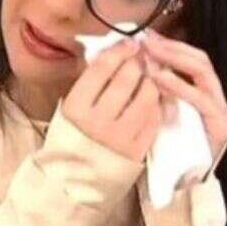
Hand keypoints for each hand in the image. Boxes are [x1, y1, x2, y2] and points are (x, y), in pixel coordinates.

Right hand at [61, 38, 162, 161]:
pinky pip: (154, 118)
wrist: (74, 181)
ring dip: (150, 82)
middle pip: (127, 78)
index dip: (119, 50)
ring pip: (147, 96)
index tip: (129, 43)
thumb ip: (89, 82)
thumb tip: (111, 51)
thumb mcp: (70, 108)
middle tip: (140, 59)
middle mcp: (98, 121)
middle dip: (137, 63)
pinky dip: (156, 104)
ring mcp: (120, 137)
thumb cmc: (72, 138)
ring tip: (147, 80)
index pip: (102, 68)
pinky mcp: (137, 151)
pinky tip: (150, 101)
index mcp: (76, 107)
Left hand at [143, 29, 226, 159]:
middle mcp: (216, 98)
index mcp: (203, 93)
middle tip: (148, 41)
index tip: (147, 36)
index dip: (171, 45)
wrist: (182, 184)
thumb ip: (157, 91)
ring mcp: (220, 111)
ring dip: (176, 60)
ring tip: (152, 55)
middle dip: (173, 47)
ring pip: (203, 73)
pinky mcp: (219, 125)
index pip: (192, 59)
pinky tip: (159, 79)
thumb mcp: (160, 114)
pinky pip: (199, 99)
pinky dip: (179, 86)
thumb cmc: (167, 150)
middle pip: (199, 60)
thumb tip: (138, 62)